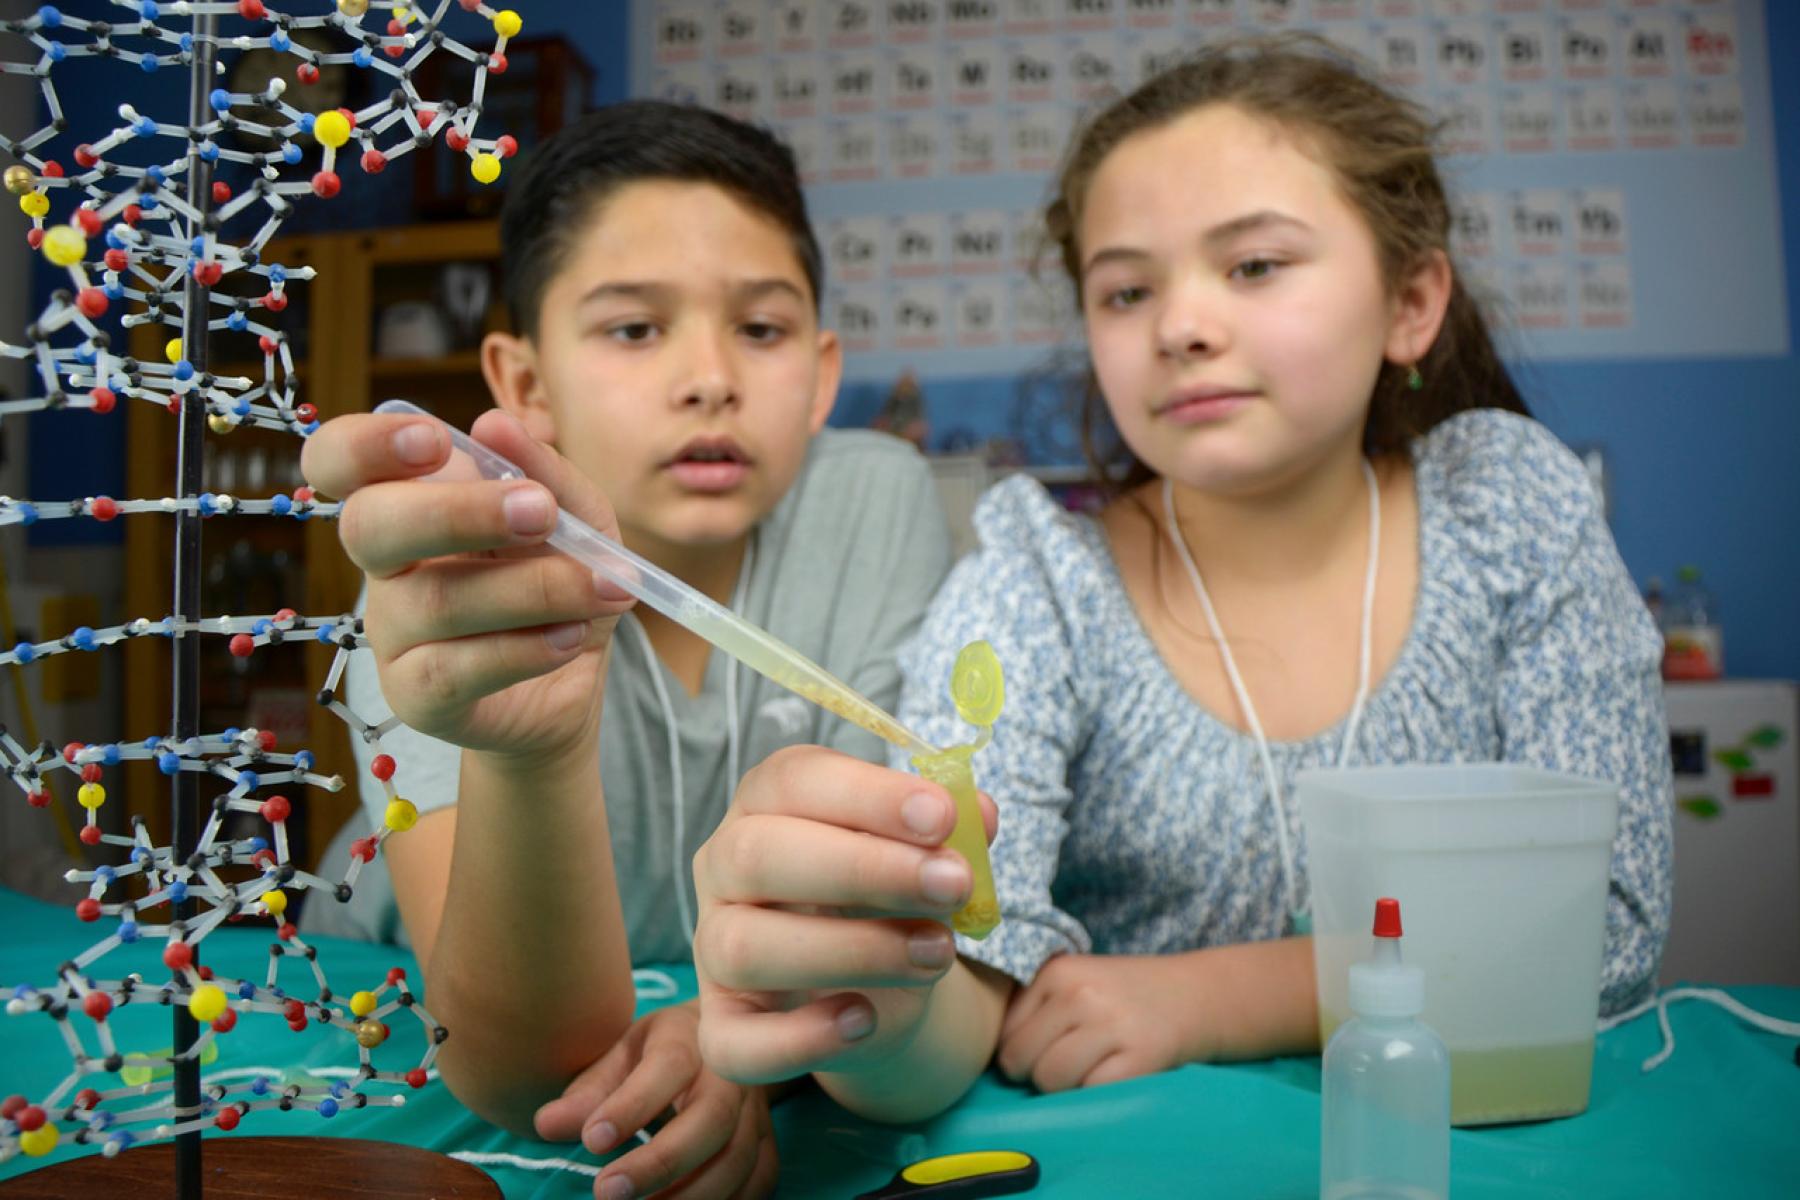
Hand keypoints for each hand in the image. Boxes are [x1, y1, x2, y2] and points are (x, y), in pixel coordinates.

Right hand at [301, 409, 634, 765]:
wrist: (577, 677)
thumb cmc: (561, 579)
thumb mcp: (580, 520)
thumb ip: (548, 475)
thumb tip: (496, 425)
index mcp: (407, 504)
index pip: (336, 462)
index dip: (363, 444)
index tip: (434, 440)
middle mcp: (386, 567)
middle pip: (369, 526)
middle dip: (458, 512)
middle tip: (541, 511)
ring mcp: (393, 635)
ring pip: (435, 602)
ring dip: (533, 588)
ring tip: (602, 586)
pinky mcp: (416, 698)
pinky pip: (453, 671)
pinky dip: (524, 649)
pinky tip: (571, 635)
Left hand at [534, 1002, 776, 1199]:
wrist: (726, 1043)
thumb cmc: (659, 1054)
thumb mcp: (620, 1056)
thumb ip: (587, 1091)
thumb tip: (546, 1124)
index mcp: (689, 1038)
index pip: (668, 1066)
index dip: (632, 1104)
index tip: (591, 1140)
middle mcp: (731, 1073)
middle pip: (713, 1118)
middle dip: (662, 1162)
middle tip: (607, 1192)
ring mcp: (756, 1110)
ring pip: (738, 1157)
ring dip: (689, 1195)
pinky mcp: (769, 1144)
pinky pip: (758, 1180)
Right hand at [691, 746, 997, 1083]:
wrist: (874, 989)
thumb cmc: (889, 898)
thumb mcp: (923, 856)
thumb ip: (949, 832)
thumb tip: (978, 814)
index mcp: (767, 802)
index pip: (793, 779)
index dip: (867, 795)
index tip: (942, 817)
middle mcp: (724, 866)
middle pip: (756, 855)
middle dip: (864, 868)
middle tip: (952, 884)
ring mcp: (713, 947)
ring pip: (745, 948)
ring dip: (853, 951)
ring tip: (936, 953)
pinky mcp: (722, 1026)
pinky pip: (732, 1043)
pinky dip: (800, 1039)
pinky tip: (865, 1020)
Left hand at [997, 953, 1201, 1092]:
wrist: (1195, 994)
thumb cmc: (1121, 996)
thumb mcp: (1074, 981)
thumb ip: (1033, 1008)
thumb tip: (989, 1058)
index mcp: (1056, 972)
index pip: (1004, 1034)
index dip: (1019, 1053)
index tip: (1047, 1050)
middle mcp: (1079, 993)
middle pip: (1021, 1061)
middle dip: (1036, 1074)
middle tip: (1069, 1064)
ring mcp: (1110, 1023)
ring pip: (1050, 1080)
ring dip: (1064, 1088)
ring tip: (1090, 1069)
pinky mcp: (1140, 1055)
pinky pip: (1090, 1093)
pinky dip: (1095, 1095)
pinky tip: (1113, 1076)